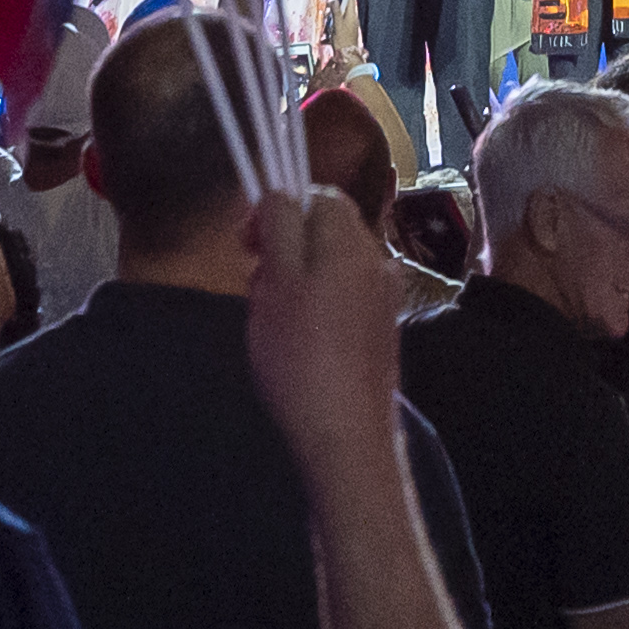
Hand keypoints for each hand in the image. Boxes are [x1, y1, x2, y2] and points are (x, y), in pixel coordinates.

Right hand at [243, 187, 416, 478]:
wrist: (346, 437)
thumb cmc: (301, 357)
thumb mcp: (276, 282)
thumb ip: (279, 226)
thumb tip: (281, 191)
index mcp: (352, 242)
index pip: (317, 195)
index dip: (276, 210)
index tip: (245, 244)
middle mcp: (377, 262)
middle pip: (324, 231)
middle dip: (284, 249)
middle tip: (255, 288)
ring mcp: (383, 300)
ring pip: (330, 268)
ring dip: (297, 281)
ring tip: (273, 322)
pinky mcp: (380, 335)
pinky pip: (342, 301)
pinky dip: (316, 309)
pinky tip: (299, 347)